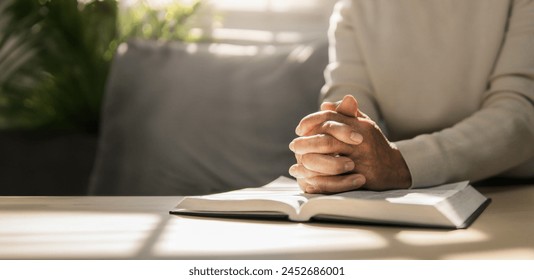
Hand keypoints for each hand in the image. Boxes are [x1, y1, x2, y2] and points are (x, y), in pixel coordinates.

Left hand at [289, 95, 411, 192]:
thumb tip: (325, 105)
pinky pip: (337, 178)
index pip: (331, 118)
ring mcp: (362, 160)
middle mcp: (361, 141)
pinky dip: (320, 178)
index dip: (312, 121)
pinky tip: (307, 178)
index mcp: (360, 126)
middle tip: (294, 145)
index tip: (299, 128)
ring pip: (331, 158)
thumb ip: (345, 114)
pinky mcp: (361, 177)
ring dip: (311, 160)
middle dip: (307, 142)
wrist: (394, 169)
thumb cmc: (373, 144)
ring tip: (298, 161)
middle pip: (328, 139)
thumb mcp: (364, 125)